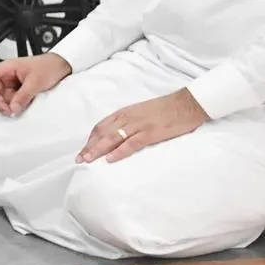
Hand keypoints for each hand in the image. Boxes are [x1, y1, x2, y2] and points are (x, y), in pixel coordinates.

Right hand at [0, 52, 71, 115]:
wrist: (62, 67)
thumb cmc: (49, 67)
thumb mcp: (35, 82)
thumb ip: (23, 96)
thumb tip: (12, 107)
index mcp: (8, 67)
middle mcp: (8, 75)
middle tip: (9, 110)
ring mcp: (13, 83)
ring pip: (2, 96)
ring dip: (8, 104)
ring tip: (19, 108)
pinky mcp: (18, 90)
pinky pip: (11, 99)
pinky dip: (14, 105)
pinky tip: (21, 106)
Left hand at [78, 88, 208, 163]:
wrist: (186, 104)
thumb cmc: (165, 109)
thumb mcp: (141, 112)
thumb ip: (129, 121)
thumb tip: (118, 134)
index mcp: (124, 112)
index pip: (101, 126)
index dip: (90, 139)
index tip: (83, 149)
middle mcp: (127, 118)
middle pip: (102, 133)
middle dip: (89, 147)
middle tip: (79, 159)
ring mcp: (138, 125)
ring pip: (112, 138)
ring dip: (98, 150)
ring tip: (88, 161)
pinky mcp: (150, 132)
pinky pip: (131, 143)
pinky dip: (119, 152)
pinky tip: (110, 159)